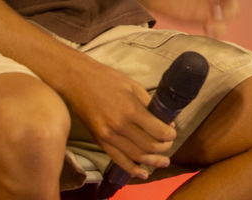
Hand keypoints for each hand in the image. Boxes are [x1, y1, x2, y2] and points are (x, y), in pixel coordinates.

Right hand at [59, 56, 176, 178]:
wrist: (78, 81)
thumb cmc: (108, 79)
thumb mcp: (134, 86)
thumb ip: (149, 104)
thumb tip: (165, 120)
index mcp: (131, 110)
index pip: (158, 131)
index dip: (170, 135)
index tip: (174, 132)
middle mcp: (119, 127)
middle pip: (148, 146)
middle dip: (164, 148)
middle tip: (169, 144)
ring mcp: (107, 136)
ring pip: (135, 156)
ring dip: (152, 161)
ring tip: (163, 162)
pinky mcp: (99, 141)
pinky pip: (118, 159)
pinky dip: (131, 168)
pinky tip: (142, 173)